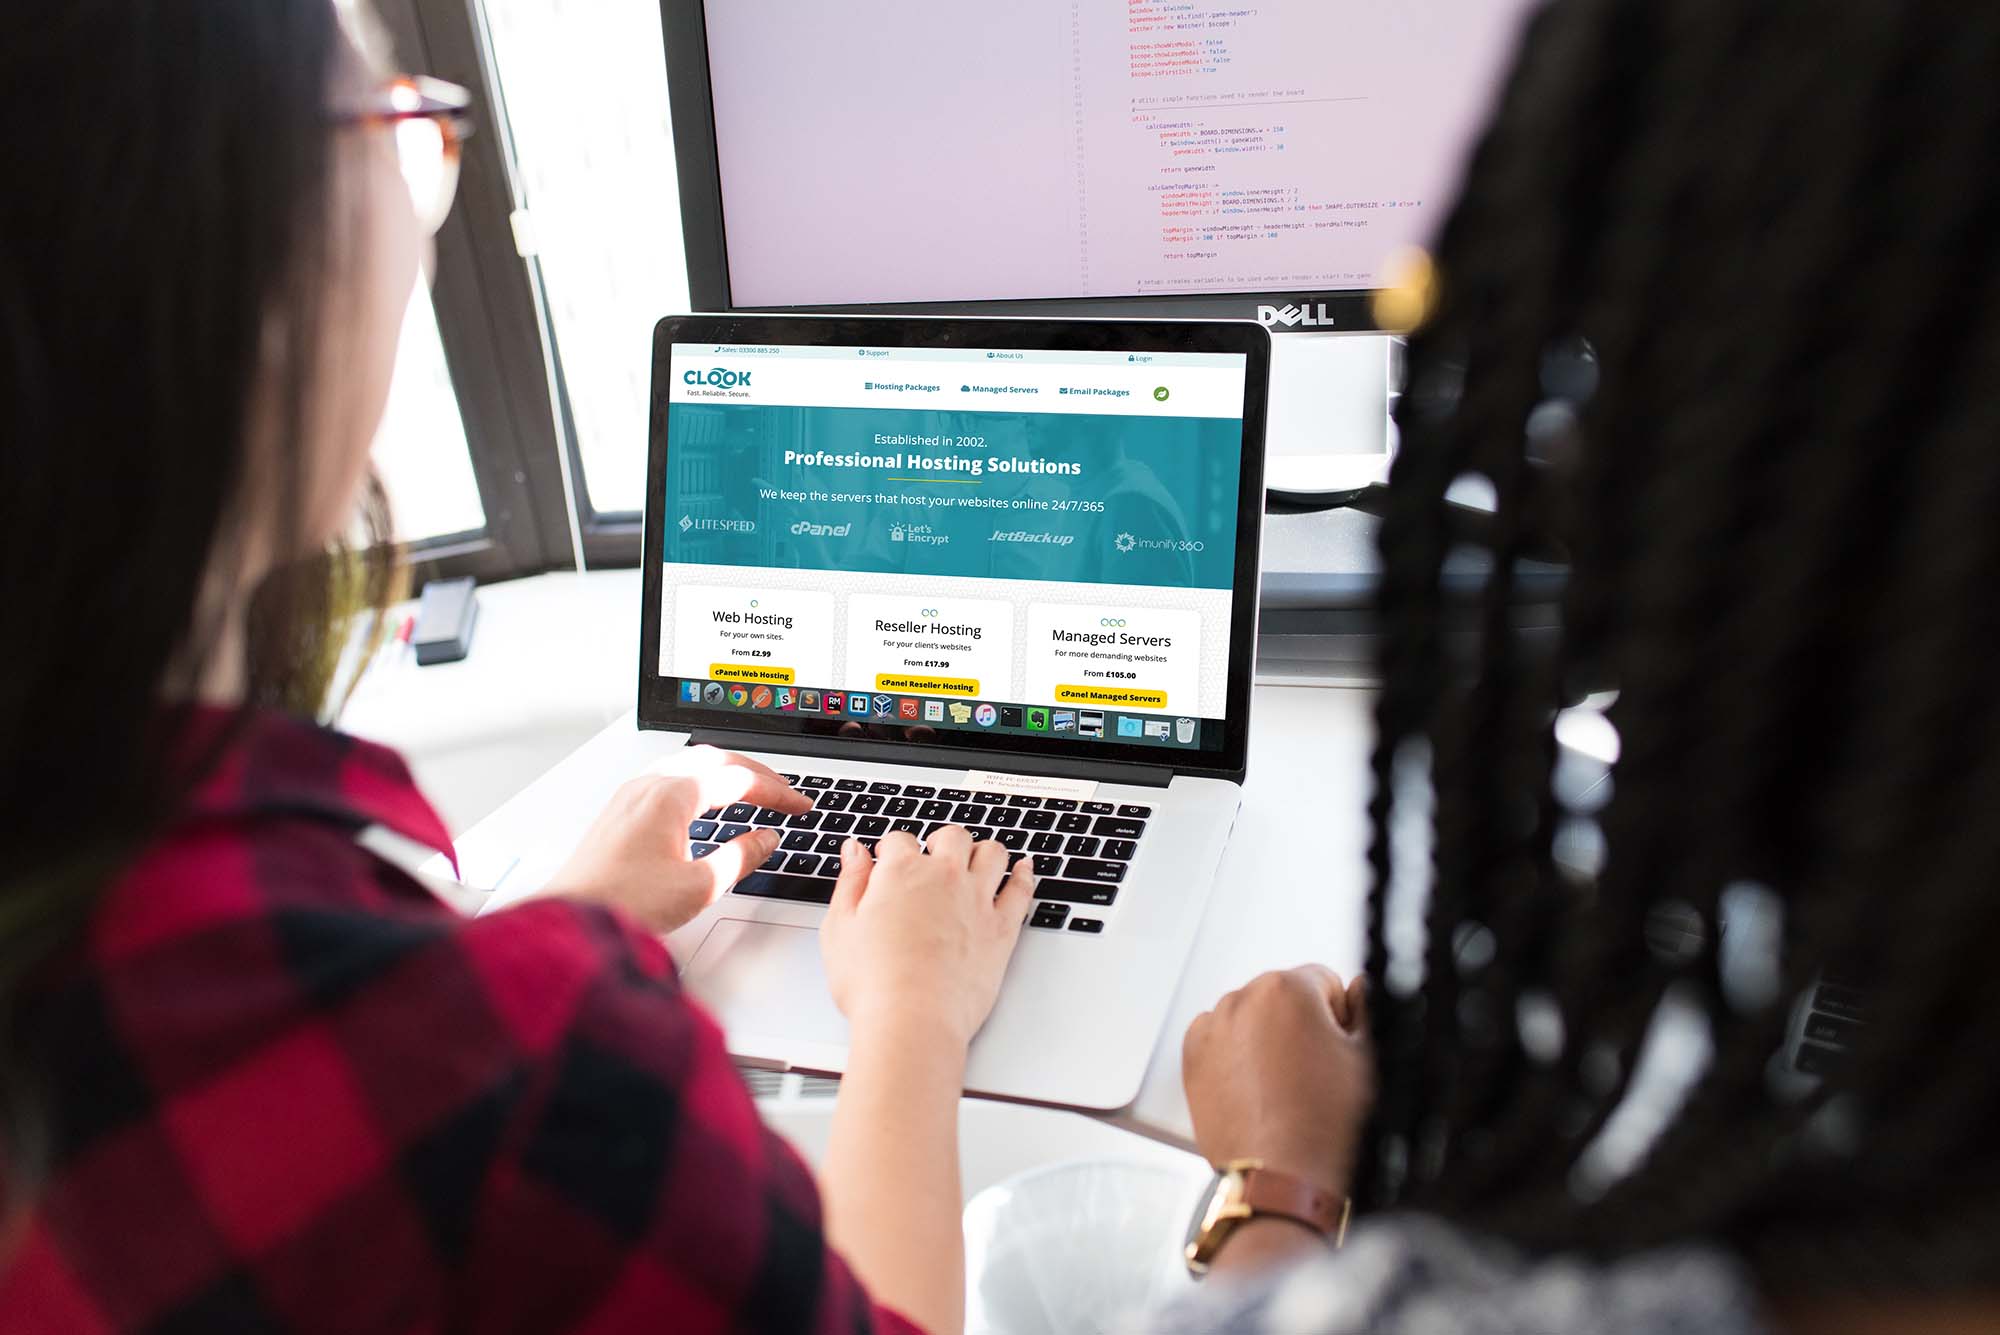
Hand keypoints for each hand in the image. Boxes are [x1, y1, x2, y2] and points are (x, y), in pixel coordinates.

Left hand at [544, 746, 808, 933]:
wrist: (571, 922)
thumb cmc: (623, 904)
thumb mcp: (699, 886)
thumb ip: (741, 856)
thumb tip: (765, 839)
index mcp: (671, 795)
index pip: (738, 778)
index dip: (776, 791)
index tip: (799, 806)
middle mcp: (648, 786)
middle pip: (713, 760)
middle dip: (755, 774)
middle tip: (783, 793)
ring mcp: (630, 796)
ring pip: (688, 765)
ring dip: (725, 773)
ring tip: (750, 790)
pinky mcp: (619, 813)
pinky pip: (668, 779)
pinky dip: (699, 782)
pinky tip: (704, 803)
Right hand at [821, 828, 1035, 1046]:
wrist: (913, 1021)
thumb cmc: (873, 984)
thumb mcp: (840, 928)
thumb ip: (850, 882)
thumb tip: (854, 851)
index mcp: (901, 873)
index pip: (899, 840)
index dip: (891, 849)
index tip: (888, 860)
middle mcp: (944, 877)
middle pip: (952, 837)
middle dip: (940, 842)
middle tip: (933, 855)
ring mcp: (978, 901)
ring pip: (992, 853)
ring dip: (982, 851)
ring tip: (975, 860)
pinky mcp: (1002, 929)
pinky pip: (1021, 890)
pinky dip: (1024, 875)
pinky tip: (1023, 870)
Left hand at [1183, 967, 1373, 1198]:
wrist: (1283, 1183)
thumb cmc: (1329, 1127)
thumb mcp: (1371, 1059)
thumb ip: (1369, 1007)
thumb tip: (1359, 986)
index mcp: (1287, 988)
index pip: (1325, 982)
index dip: (1340, 1019)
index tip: (1339, 1053)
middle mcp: (1242, 999)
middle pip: (1285, 998)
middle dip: (1302, 1027)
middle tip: (1315, 1078)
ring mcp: (1212, 1029)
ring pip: (1253, 1020)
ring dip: (1269, 1041)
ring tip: (1286, 1091)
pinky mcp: (1193, 1059)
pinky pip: (1222, 1042)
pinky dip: (1238, 1058)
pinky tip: (1259, 1092)